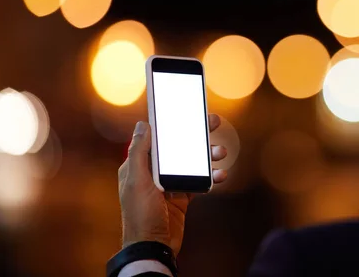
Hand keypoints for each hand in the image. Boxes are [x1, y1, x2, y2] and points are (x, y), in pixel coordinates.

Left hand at [118, 114, 227, 254]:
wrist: (152, 247)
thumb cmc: (140, 216)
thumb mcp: (137, 181)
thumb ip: (139, 153)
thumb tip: (142, 125)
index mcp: (139, 165)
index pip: (158, 137)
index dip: (173, 124)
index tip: (188, 110)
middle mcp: (154, 172)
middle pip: (178, 146)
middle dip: (196, 135)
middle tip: (214, 122)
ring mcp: (169, 185)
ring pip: (192, 162)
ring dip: (207, 155)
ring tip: (221, 152)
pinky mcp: (182, 197)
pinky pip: (199, 181)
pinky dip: (211, 176)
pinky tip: (222, 174)